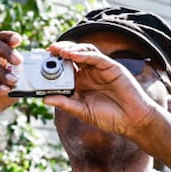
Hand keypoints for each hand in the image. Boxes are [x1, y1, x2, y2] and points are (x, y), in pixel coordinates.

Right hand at [0, 31, 24, 121]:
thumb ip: (24, 80)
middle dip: (8, 52)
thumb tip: (39, 76)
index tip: (18, 40)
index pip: (1, 40)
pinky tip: (4, 90)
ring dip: (3, 72)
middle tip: (18, 61)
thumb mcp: (15, 87)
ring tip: (14, 81)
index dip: (8, 37)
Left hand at [42, 40, 170, 136]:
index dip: (52, 64)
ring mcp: (100, 69)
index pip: (64, 68)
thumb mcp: (82, 111)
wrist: (131, 121)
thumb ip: (65, 104)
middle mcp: (89, 73)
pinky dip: (84, 55)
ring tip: (58, 51)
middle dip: (59, 51)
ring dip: (70, 49)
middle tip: (48, 51)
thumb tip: (44, 99)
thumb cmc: (109, 117)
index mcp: (80, 83)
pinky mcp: (112, 67)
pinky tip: (73, 55)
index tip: (38, 63)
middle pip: (72, 56)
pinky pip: (96, 57)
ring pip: (84, 52)